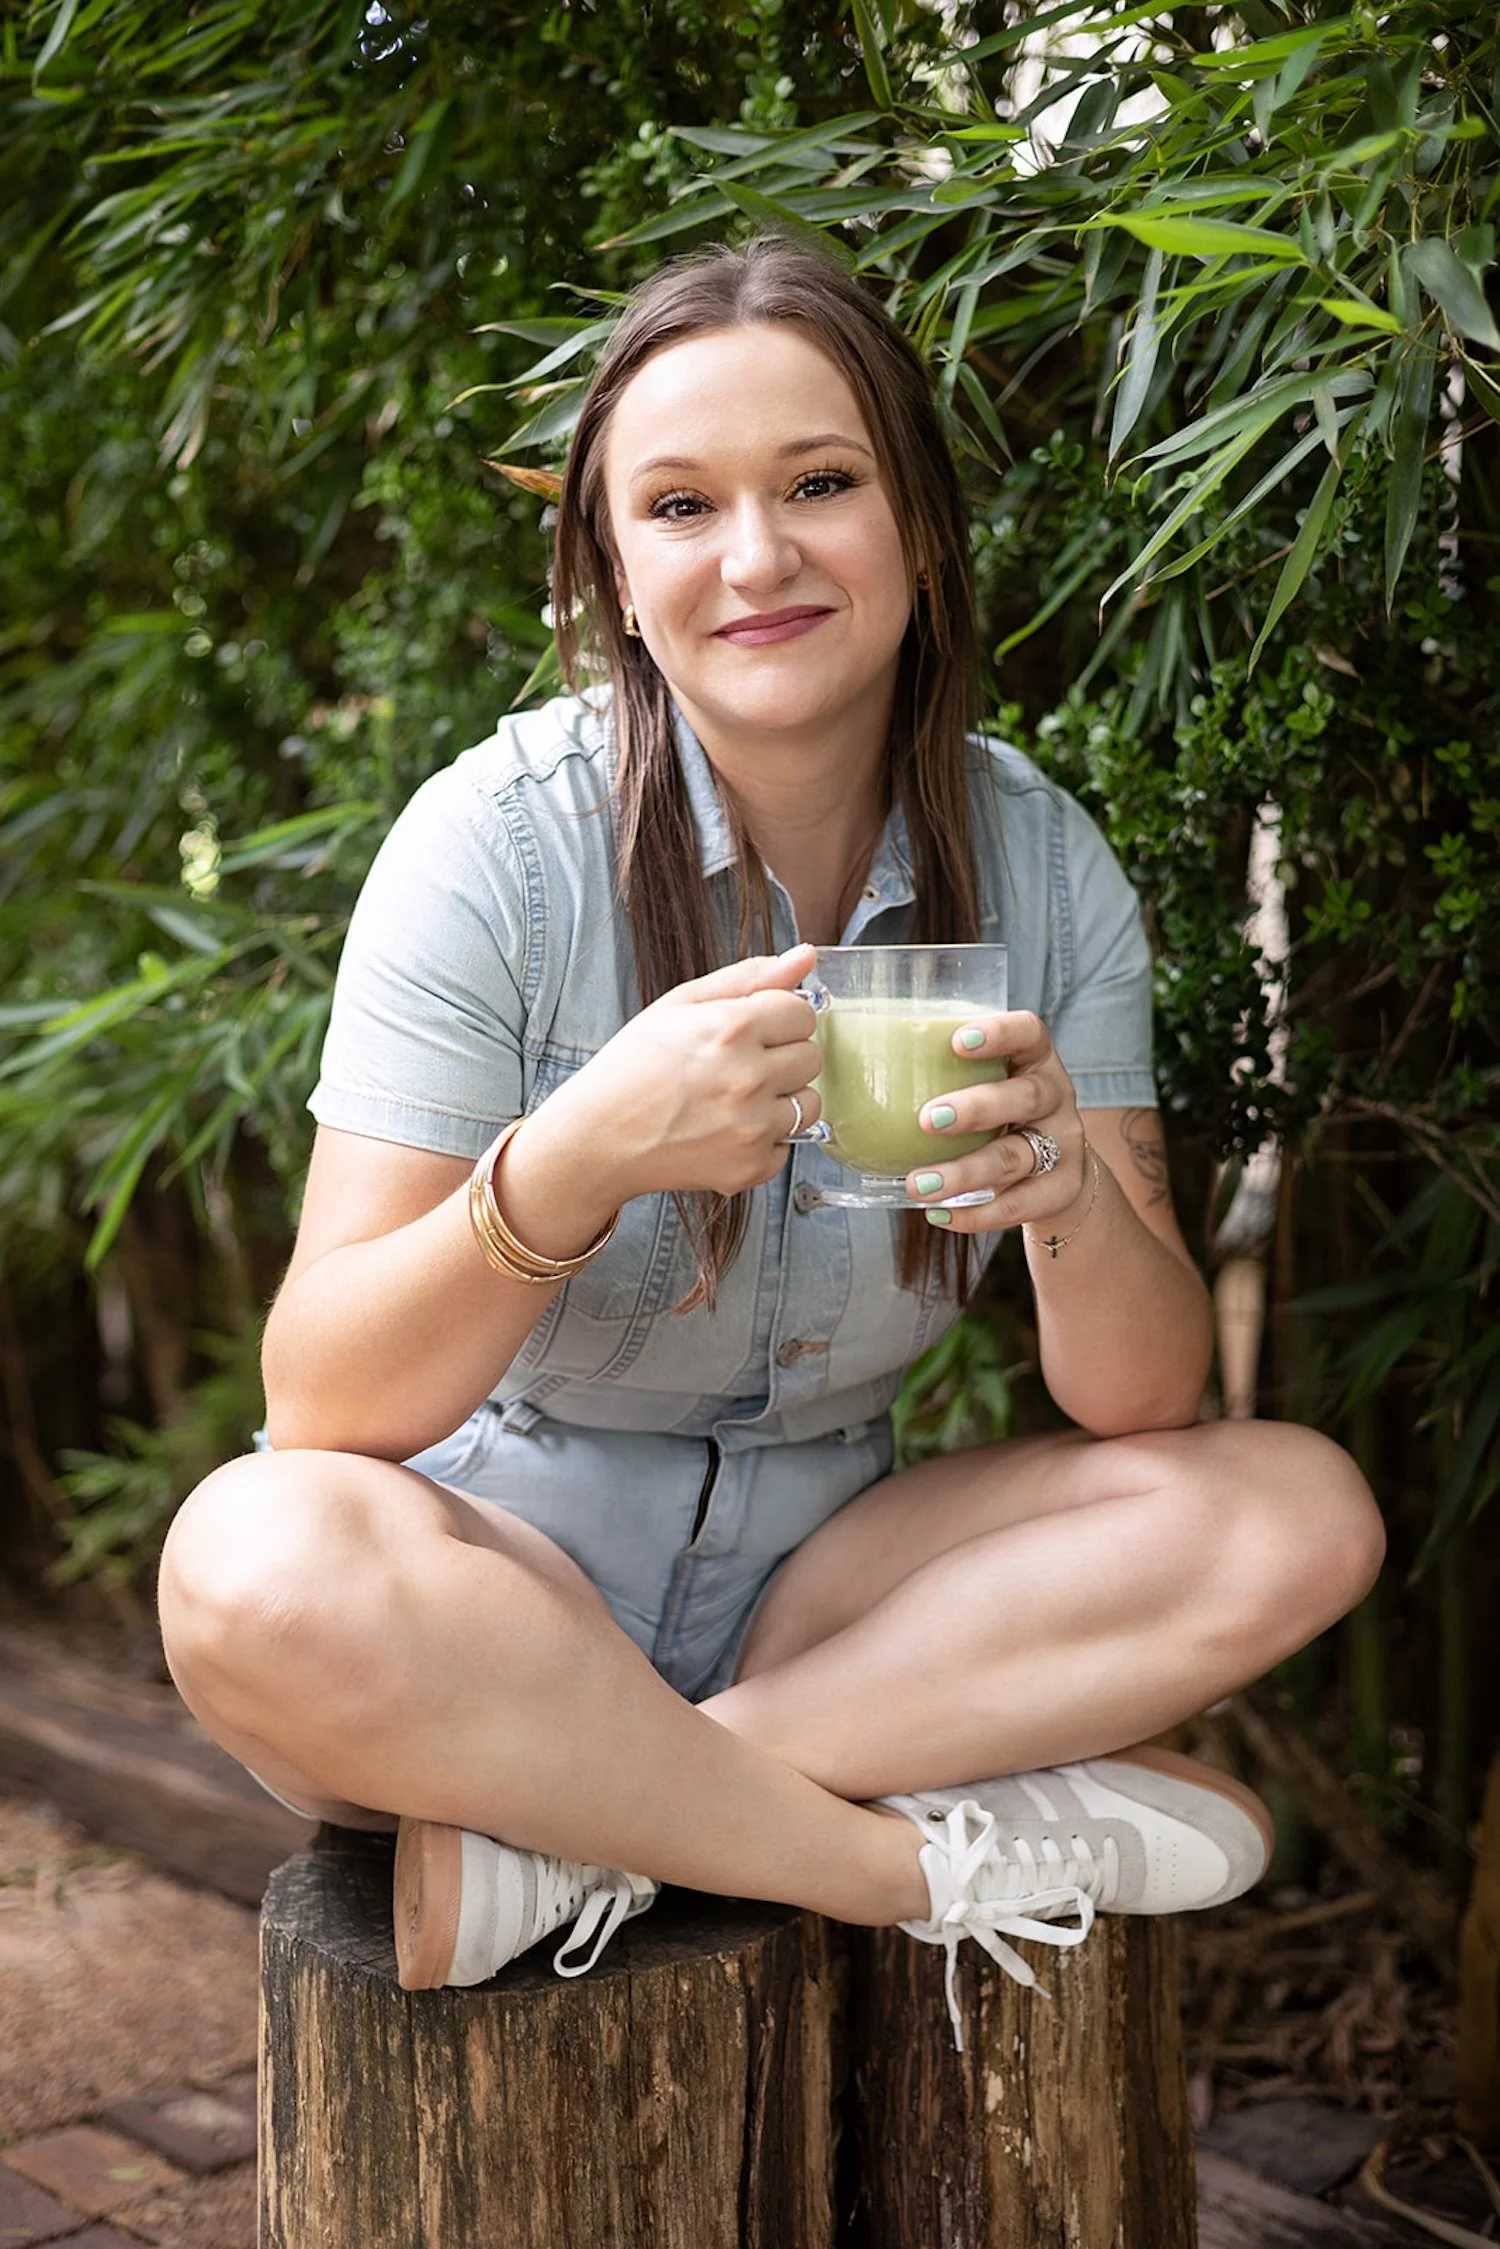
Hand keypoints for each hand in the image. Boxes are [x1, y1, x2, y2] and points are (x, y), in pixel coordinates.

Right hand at [544, 943, 822, 1203]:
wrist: (598, 1138)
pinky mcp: (750, 1166)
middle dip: (782, 1056)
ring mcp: (752, 1127)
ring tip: (735, 1100)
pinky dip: (764, 1140)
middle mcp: (748, 1078)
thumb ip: (749, 978)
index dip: (778, 1018)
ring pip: (809, 1104)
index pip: (803, 1013)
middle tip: (737, 1066)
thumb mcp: (680, 1005)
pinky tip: (725, 1131)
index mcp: (731, 1028)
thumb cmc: (633, 1067)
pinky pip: (788, 1146)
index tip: (752, 1031)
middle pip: (811, 1057)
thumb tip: (806, 956)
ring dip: (782, 1099)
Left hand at [902, 1010, 1090, 1234]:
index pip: (1028, 1032)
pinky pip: (1020, 1204)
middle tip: (926, 1119)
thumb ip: (936, 1076)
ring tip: (917, 1183)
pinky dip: (977, 1213)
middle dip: (976, 1107)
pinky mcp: (1063, 1190)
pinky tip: (939, 1213)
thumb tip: (839, 1075)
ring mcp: (1063, 1145)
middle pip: (1025, 1097)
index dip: (999, 1033)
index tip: (957, 1040)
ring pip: (1015, 1157)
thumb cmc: (999, 1119)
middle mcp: (1056, 1097)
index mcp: (1034, 1060)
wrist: (1058, 1174)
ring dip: (963, 1172)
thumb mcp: (983, 1087)